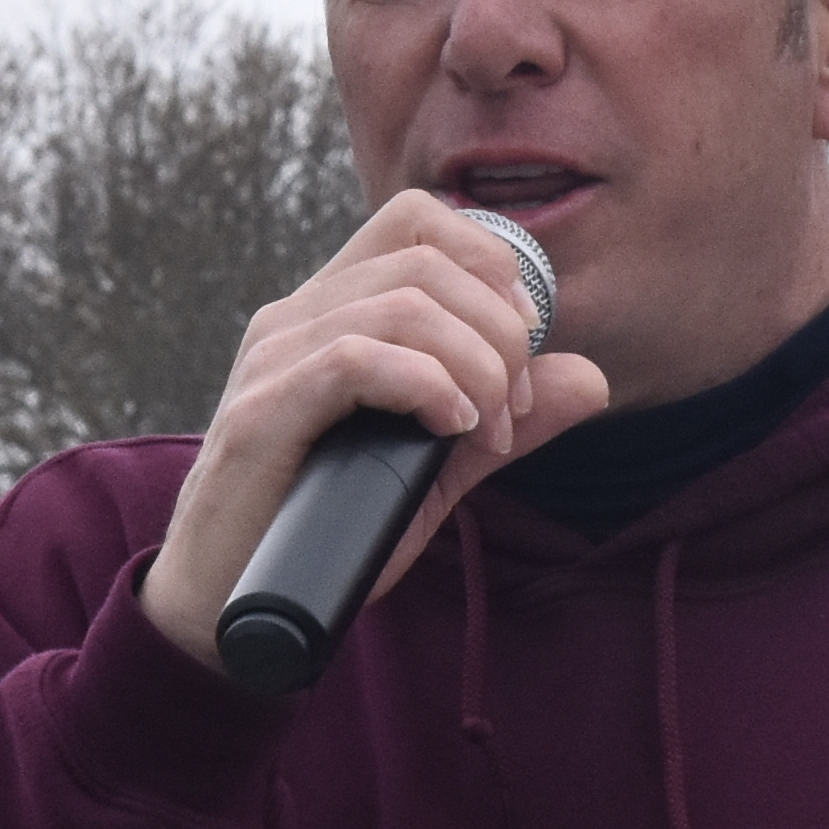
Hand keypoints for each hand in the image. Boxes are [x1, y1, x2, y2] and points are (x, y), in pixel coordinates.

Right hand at [137, 194, 616, 676]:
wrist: (238, 607)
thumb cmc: (331, 529)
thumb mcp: (438, 469)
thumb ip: (506, 421)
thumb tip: (590, 378)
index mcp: (336, 311)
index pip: (419, 221)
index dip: (492, 265)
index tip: (526, 346)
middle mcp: (298, 317)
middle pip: (427, 260)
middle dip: (499, 332)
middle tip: (513, 412)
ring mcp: (273, 358)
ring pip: (402, 304)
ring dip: (474, 367)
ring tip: (486, 431)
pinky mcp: (260, 412)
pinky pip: (355, 358)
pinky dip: (425, 386)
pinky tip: (449, 429)